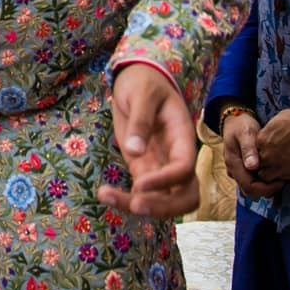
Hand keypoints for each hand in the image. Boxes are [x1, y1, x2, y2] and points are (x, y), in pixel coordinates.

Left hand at [97, 64, 200, 218]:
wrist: (139, 81)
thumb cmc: (145, 82)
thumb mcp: (142, 94)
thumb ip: (141, 120)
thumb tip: (134, 151)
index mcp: (182, 137)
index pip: (185, 168)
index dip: (167, 181)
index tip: (139, 184)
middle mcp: (176, 157)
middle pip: (186, 196)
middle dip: (163, 208)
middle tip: (134, 206)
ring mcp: (161, 166)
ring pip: (163, 201)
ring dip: (138, 206)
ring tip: (106, 196)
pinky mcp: (143, 170)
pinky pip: (141, 194)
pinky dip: (125, 199)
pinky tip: (104, 194)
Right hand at [218, 108, 280, 199]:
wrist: (235, 120)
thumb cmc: (242, 125)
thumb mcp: (246, 133)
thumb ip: (248, 149)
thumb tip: (252, 167)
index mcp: (233, 164)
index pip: (249, 187)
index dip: (266, 188)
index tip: (281, 181)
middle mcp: (234, 171)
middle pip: (251, 191)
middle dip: (267, 190)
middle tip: (283, 181)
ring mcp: (237, 171)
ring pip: (252, 188)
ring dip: (266, 187)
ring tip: (280, 177)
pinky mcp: (243, 170)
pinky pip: (253, 182)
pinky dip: (264, 182)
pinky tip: (274, 174)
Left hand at [252, 108, 289, 184]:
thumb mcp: (279, 120)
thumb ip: (271, 132)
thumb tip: (271, 136)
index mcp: (262, 139)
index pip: (255, 151)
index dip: (263, 153)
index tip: (271, 153)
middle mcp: (266, 152)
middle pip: (258, 164)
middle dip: (265, 164)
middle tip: (277, 163)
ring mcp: (276, 164)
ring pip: (264, 175)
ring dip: (271, 174)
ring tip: (282, 170)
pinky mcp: (288, 173)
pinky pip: (277, 181)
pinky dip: (280, 180)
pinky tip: (289, 174)